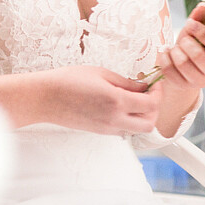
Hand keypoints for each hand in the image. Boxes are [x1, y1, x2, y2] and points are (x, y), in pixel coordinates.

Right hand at [34, 66, 161, 135]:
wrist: (46, 98)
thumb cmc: (68, 80)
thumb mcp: (100, 73)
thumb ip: (125, 82)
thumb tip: (142, 87)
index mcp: (116, 101)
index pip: (151, 104)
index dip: (158, 93)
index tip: (155, 84)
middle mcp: (115, 118)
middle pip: (150, 122)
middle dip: (155, 108)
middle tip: (149, 93)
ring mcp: (107, 127)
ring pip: (138, 129)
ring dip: (143, 117)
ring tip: (136, 100)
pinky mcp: (100, 131)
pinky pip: (124, 130)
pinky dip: (130, 121)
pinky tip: (121, 107)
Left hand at [157, 4, 204, 88]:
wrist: (182, 66)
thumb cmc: (193, 45)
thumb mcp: (197, 32)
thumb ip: (201, 20)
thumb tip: (203, 6)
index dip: (203, 33)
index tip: (190, 23)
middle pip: (198, 55)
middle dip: (186, 42)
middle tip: (183, 39)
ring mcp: (200, 82)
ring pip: (182, 63)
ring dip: (175, 50)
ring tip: (176, 47)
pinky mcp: (183, 86)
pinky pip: (169, 70)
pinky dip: (164, 58)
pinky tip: (167, 54)